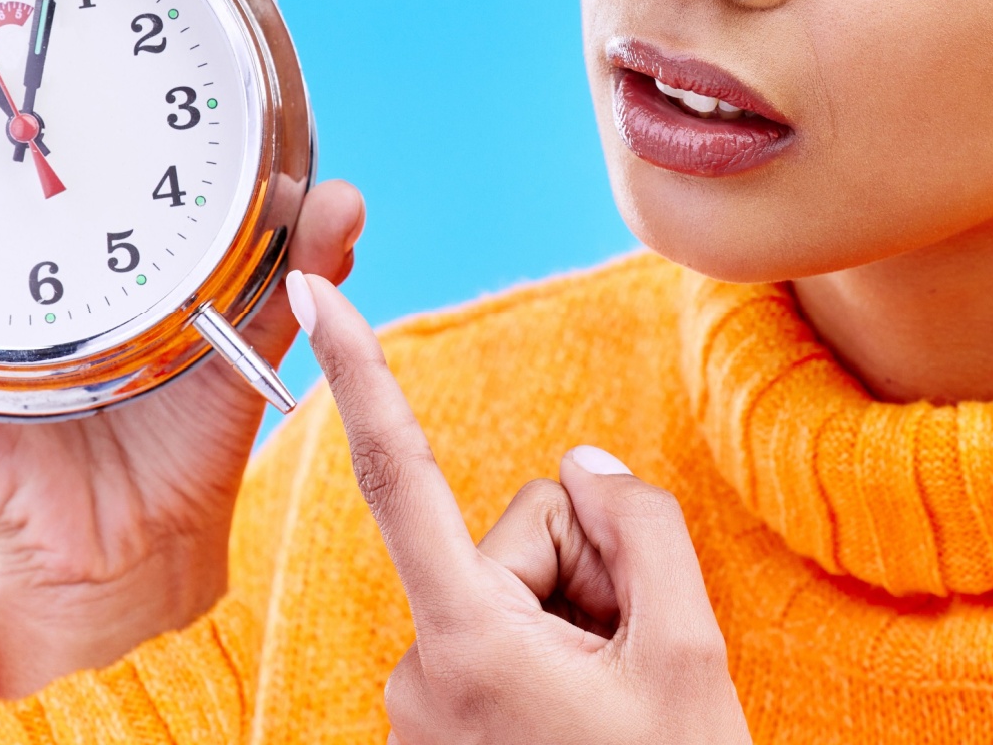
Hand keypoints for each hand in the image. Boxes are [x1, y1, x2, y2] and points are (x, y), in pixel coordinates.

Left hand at [294, 272, 751, 744]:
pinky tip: (594, 721)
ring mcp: (422, 711)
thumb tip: (584, 470)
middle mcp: (418, 673)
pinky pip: (499, 644)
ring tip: (617, 706)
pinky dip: (554, 660)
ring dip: (574, 624)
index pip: (403, 477)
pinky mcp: (436, 732)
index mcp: (466, 643)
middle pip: (510, 539)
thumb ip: (636, 529)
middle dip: (581, 570)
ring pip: (508, 594)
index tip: (307, 290)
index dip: (359, 372)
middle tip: (634, 658)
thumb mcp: (685, 654)